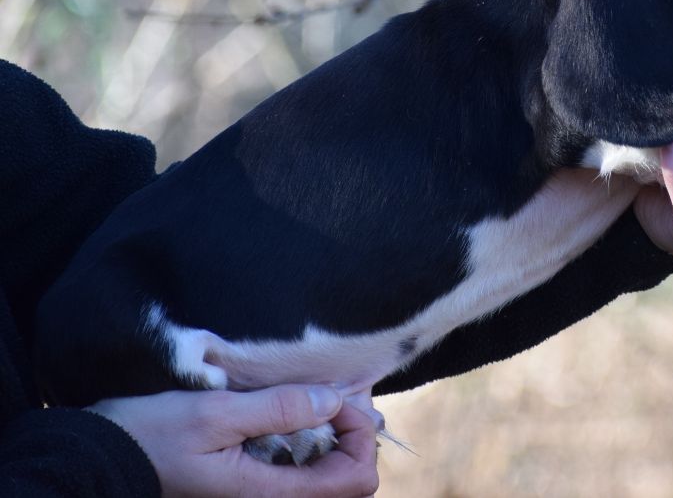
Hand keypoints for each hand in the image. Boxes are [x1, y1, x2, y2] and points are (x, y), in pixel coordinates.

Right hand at [89, 385, 378, 497]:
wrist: (105, 458)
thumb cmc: (154, 436)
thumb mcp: (216, 414)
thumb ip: (277, 409)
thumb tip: (332, 401)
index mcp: (269, 493)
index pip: (353, 479)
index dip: (360, 435)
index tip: (338, 397)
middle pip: (349, 479)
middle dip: (353, 432)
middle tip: (333, 393)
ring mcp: (264, 493)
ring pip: (329, 473)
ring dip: (335, 434)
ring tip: (319, 397)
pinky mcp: (253, 482)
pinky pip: (303, 466)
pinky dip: (314, 437)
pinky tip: (299, 408)